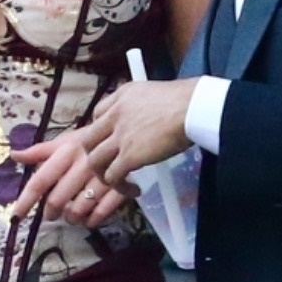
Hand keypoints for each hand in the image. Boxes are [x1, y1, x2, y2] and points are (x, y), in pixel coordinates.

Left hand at [8, 127, 130, 229]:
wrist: (128, 136)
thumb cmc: (90, 141)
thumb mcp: (65, 141)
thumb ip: (39, 151)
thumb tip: (13, 154)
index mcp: (66, 152)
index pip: (40, 180)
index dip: (25, 200)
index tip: (15, 216)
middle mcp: (82, 165)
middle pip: (57, 201)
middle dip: (51, 213)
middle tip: (53, 213)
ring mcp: (102, 178)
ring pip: (77, 211)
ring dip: (71, 218)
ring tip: (73, 213)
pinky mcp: (120, 188)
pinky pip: (100, 214)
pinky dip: (92, 221)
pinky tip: (90, 217)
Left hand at [76, 77, 197, 187]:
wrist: (192, 108)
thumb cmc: (184, 100)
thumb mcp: (152, 93)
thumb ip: (140, 105)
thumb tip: (146, 120)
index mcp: (121, 96)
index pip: (97, 114)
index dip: (101, 131)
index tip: (111, 140)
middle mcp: (115, 114)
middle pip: (88, 140)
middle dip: (95, 155)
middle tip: (108, 164)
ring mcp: (120, 136)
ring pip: (95, 160)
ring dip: (103, 175)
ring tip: (118, 181)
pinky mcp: (129, 155)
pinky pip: (113, 176)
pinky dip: (120, 186)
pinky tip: (133, 189)